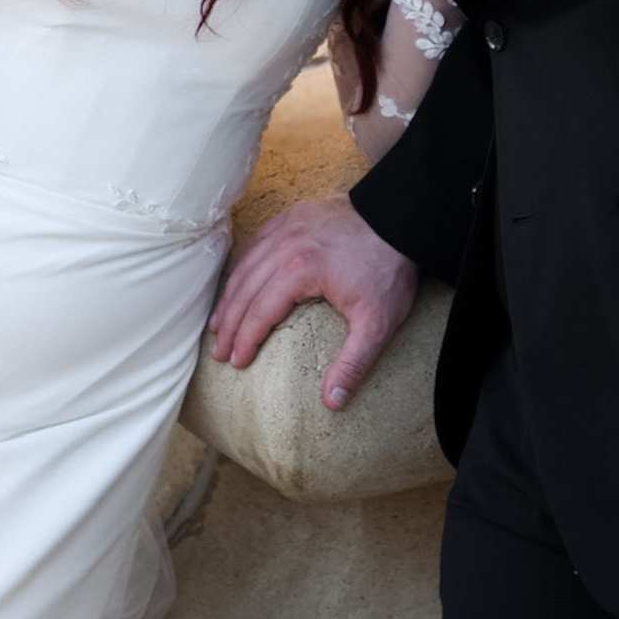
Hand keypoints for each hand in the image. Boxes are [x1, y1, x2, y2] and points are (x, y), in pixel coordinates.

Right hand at [211, 195, 417, 408]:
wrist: (400, 218)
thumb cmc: (389, 269)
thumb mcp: (377, 323)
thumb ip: (354, 363)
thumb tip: (333, 402)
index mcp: (298, 272)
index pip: (259, 313)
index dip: (244, 341)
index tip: (236, 363)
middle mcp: (283, 246)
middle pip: (243, 291)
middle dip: (228, 325)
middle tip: (219, 352)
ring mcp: (286, 227)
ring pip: (244, 266)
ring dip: (228, 297)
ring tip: (219, 324)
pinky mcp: (292, 215)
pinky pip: (256, 243)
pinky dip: (242, 267)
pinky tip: (237, 283)